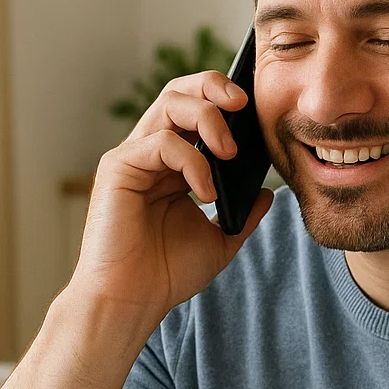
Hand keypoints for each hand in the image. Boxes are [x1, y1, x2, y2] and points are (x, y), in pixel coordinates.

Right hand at [0, 71, 271, 388]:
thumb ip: (244, 213)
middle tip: (244, 103)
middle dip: (215, 86)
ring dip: (208, 119)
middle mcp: (151, 152)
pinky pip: (161, 142)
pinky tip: (205, 192)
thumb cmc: (167, 274)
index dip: (224, 97)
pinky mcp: (118, 168)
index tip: (255, 108)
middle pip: (180, 91)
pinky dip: (191, 162)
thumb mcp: (221, 239)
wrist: (133, 302)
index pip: (196, 108)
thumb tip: (269, 191)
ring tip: (230, 153)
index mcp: (174, 163)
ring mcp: (133, 157)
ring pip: (170, 104)